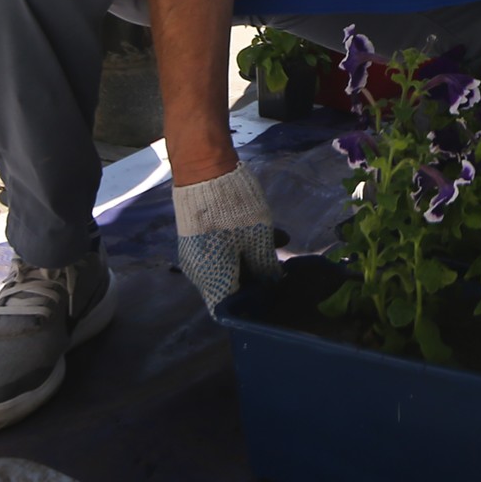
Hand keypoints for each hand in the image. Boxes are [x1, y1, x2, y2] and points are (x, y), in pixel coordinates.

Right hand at [172, 162, 281, 310]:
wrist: (203, 171)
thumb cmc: (233, 210)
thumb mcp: (259, 238)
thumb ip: (266, 267)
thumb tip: (274, 285)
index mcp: (212, 280)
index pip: (229, 310)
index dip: (251, 309)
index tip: (274, 299)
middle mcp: (200, 274)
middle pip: (230, 289)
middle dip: (259, 281)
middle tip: (283, 268)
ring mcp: (197, 256)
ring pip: (229, 268)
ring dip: (256, 259)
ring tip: (282, 243)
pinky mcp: (199, 240)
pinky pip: (222, 253)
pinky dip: (244, 247)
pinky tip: (270, 232)